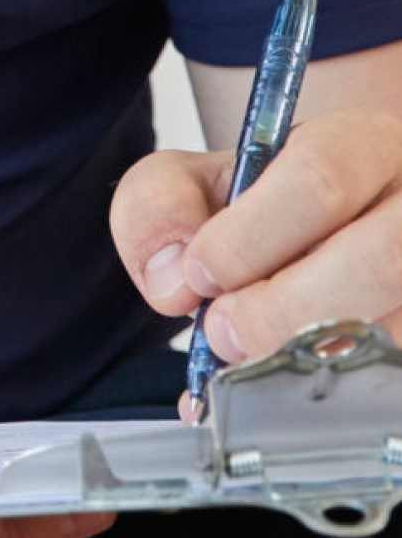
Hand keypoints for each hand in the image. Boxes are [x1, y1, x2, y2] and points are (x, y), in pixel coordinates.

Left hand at [114, 107, 401, 398]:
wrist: (322, 228)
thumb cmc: (261, 202)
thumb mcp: (193, 180)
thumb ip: (160, 207)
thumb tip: (173, 280)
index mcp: (360, 145)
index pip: (317, 180)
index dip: (248, 238)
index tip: (200, 273)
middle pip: (376, 261)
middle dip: (281, 308)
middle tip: (223, 331)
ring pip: (393, 330)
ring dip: (312, 355)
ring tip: (253, 354)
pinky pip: (392, 375)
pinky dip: (336, 392)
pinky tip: (282, 391)